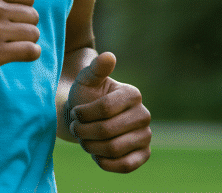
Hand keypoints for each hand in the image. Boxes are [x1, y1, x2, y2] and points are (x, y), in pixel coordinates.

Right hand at [0, 0, 40, 82]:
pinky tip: (20, 55)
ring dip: (28, 41)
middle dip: (26, 25)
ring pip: (33, 33)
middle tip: (12, 34)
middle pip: (32, 15)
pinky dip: (30, 54)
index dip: (25, 7)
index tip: (14, 17)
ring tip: (14, 45)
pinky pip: (30, 51)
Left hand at [66, 51, 150, 172]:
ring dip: (91, 146)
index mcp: (133, 94)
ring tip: (84, 139)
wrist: (87, 120)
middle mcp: (144, 115)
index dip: (83, 114)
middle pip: (107, 131)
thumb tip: (108, 56)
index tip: (76, 112)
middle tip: (77, 128)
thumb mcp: (86, 80)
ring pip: (113, 149)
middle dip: (84, 132)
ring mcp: (146, 136)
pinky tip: (96, 153)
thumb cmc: (85, 97)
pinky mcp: (143, 155)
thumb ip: (95, 69)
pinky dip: (105, 162)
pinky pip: (125, 165)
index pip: (104, 108)